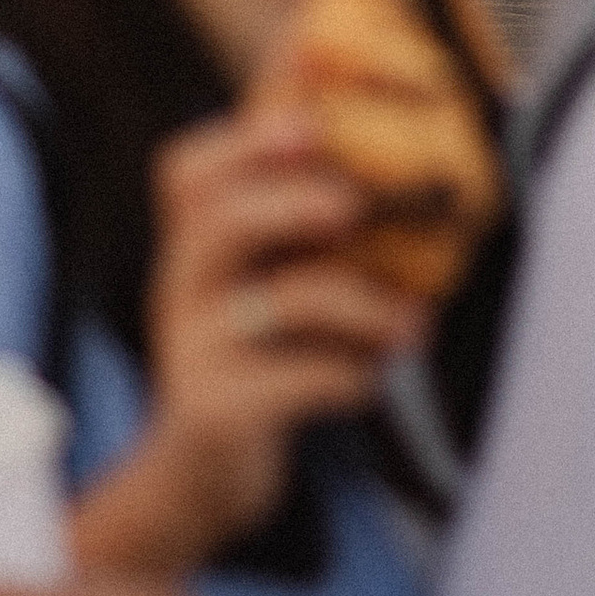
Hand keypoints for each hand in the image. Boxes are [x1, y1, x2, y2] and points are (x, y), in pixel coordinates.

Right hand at [73, 109, 436, 576]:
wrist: (203, 476)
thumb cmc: (261, 358)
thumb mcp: (269, 283)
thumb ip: (311, 226)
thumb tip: (410, 159)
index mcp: (195, 243)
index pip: (192, 169)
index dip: (251, 135)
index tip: (314, 119)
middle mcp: (181, 286)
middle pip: (215, 220)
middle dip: (289, 202)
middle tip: (351, 207)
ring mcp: (192, 350)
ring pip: (270, 304)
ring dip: (357, 304)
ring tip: (413, 320)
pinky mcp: (217, 412)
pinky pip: (292, 384)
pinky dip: (349, 376)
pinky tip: (376, 379)